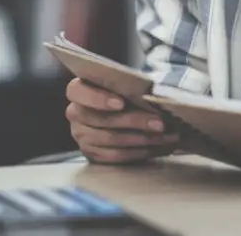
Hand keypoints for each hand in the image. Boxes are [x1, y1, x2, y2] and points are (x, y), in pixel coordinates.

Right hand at [65, 78, 179, 164]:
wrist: (120, 113)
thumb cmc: (123, 93)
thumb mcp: (124, 85)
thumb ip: (131, 87)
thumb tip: (156, 96)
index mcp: (78, 90)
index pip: (78, 92)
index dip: (99, 98)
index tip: (121, 103)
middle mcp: (75, 113)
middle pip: (102, 119)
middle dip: (134, 121)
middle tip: (160, 123)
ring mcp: (81, 136)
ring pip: (111, 139)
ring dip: (142, 139)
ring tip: (165, 137)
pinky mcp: (92, 154)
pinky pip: (115, 156)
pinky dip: (139, 152)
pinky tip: (156, 147)